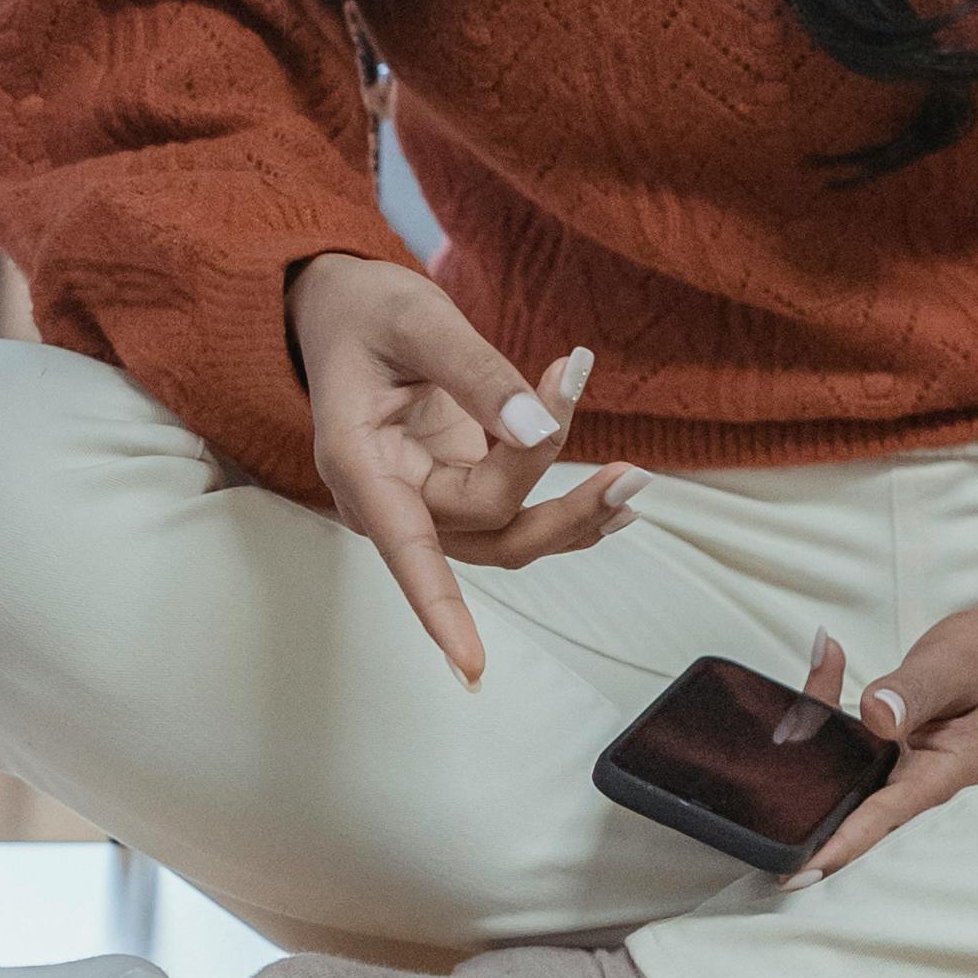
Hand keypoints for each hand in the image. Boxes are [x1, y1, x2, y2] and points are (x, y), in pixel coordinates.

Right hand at [289, 252, 634, 688]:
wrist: (342, 311)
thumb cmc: (365, 311)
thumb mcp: (417, 318)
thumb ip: (477, 373)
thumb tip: (538, 430)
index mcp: (358, 462)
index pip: (404, 547)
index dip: (437, 609)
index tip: (471, 666)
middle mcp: (387, 499)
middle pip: (485, 532)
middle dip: (556, 502)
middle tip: (628, 468)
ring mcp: (422, 503)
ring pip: (507, 537)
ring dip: (573, 516)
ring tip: (635, 479)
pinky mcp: (453, 495)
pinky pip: (514, 522)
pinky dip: (567, 514)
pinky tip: (617, 501)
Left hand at [789, 593, 977, 880]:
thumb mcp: (959, 663)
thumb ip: (914, 690)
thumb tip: (873, 716)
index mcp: (952, 773)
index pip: (889, 816)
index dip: (845, 844)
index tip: (802, 871)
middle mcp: (927, 780)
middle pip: (860, 808)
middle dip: (814, 827)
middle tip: (762, 849)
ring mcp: (909, 768)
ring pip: (849, 780)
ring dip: (809, 774)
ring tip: (768, 782)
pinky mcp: (896, 752)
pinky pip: (850, 750)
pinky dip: (821, 727)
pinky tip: (803, 700)